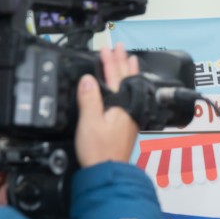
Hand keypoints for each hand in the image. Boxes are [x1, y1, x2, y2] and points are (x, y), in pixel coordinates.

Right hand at [75, 45, 139, 167]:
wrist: (107, 171)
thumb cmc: (99, 151)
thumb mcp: (89, 122)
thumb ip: (89, 99)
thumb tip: (88, 79)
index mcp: (120, 105)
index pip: (114, 77)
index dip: (109, 61)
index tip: (106, 48)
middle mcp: (129, 108)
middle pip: (126, 79)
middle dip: (121, 62)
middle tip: (120, 47)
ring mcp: (131, 116)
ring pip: (131, 88)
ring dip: (129, 72)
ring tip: (131, 60)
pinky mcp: (128, 124)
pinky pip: (131, 97)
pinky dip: (129, 86)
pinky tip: (129, 87)